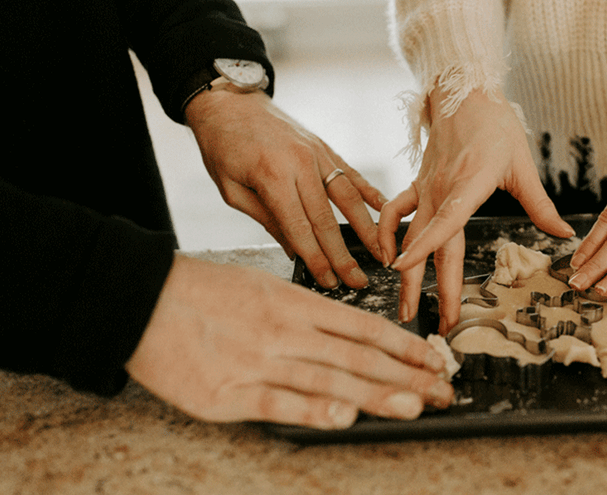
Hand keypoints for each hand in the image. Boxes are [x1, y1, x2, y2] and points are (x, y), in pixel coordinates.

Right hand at [126, 255, 454, 429]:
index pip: (363, 328)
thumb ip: (305, 314)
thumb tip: (348, 340)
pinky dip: (312, 408)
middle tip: (444, 389)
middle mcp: (286, 331)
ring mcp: (259, 360)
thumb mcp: (262, 288)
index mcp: (295, 303)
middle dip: (406, 375)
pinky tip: (343, 416)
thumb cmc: (203, 293)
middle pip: (358, 356)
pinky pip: (277, 401)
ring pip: (328, 377)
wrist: (140, 297)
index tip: (435, 360)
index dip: (404, 346)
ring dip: (375, 393)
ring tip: (415, 404)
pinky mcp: (228, 391)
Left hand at [185, 89, 385, 289]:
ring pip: (348, 197)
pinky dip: (370, 193)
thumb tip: (294, 250)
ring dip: (367, 229)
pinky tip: (384, 210)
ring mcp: (317, 153)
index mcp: (272, 176)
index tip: (329, 281)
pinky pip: (352, 173)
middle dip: (344, 254)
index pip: (300, 228)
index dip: (317, 258)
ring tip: (381, 253)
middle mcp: (300, 164)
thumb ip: (266, 219)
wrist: (229, 101)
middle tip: (359, 281)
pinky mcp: (324, 147)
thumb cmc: (222, 146)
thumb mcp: (232, 190)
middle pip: (328, 218)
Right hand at [378, 87, 573, 333]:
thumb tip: (565, 235)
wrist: (463, 91)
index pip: (444, 222)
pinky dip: (387, 235)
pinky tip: (386, 258)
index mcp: (468, 184)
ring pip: (408, 236)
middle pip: (428, 244)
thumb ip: (540, 205)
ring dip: (405, 273)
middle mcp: (440, 190)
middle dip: (426, 286)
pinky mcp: (419, 185)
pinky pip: (395, 213)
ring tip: (405, 305)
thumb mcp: (523, 164)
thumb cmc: (495, 125)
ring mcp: (426, 189)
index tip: (404, 269)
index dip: (424, 247)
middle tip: (427, 322)